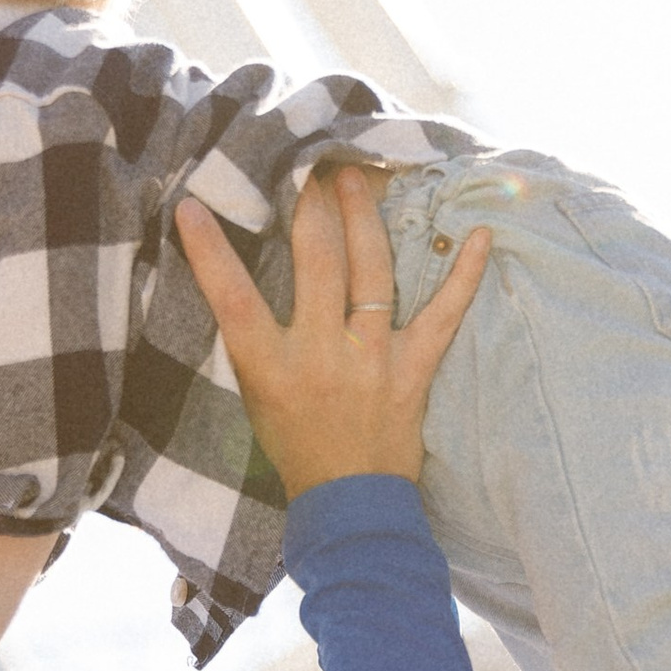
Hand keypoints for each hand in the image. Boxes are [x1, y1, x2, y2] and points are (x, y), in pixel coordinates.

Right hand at [176, 165, 488, 494]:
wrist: (350, 504)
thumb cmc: (296, 446)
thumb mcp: (257, 395)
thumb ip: (256, 340)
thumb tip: (249, 273)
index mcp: (272, 367)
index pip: (232, 298)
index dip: (210, 250)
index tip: (193, 205)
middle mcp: (322, 356)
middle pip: (316, 262)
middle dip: (312, 205)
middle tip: (310, 166)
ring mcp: (373, 360)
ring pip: (372, 271)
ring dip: (365, 216)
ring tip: (358, 177)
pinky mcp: (414, 370)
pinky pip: (445, 314)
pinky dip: (463, 275)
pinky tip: (478, 235)